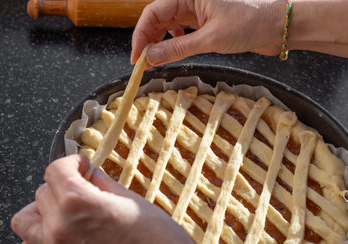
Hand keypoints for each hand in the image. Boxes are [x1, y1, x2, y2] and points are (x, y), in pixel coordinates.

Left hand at [11, 155, 245, 243]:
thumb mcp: (131, 199)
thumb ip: (102, 185)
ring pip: (23, 221)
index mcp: (79, 202)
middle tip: (81, 187)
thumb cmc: (159, 240)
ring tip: (61, 210)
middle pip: (41, 193)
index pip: (55, 171)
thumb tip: (89, 176)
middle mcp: (60, 228)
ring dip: (40, 211)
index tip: (81, 166)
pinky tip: (53, 236)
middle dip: (61, 185)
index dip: (71, 163)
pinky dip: (33, 242)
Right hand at [131, 0, 284, 65]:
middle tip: (144, 64)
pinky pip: (179, 29)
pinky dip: (173, 41)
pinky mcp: (202, 19)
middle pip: (157, 18)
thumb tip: (150, 58)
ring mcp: (196, 9)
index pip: (153, 12)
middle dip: (148, 40)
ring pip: (166, 24)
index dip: (140, 35)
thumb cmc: (250, 22)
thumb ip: (178, 49)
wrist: (277, 25)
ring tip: (156, 61)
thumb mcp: (211, 39)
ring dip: (159, 42)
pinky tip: (175, 50)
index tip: (137, 57)